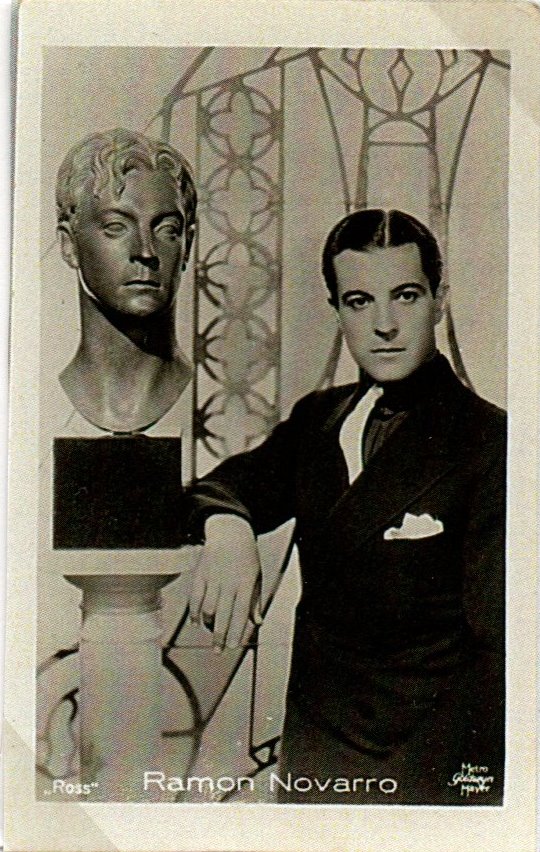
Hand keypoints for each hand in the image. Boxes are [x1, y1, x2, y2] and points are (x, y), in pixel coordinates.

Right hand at [188, 514, 262, 651]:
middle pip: (222, 614)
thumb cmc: (246, 557)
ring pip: (207, 608)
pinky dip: (194, 612)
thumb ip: (255, 601)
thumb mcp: (256, 577)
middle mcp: (228, 581)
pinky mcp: (200, 573)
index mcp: (245, 583)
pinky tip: (196, 623)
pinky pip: (195, 597)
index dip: (235, 631)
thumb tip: (257, 622)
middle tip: (218, 651)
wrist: (230, 532)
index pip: (240, 612)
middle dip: (219, 635)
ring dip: (208, 625)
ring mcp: (213, 577)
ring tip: (211, 634)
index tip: (233, 646)